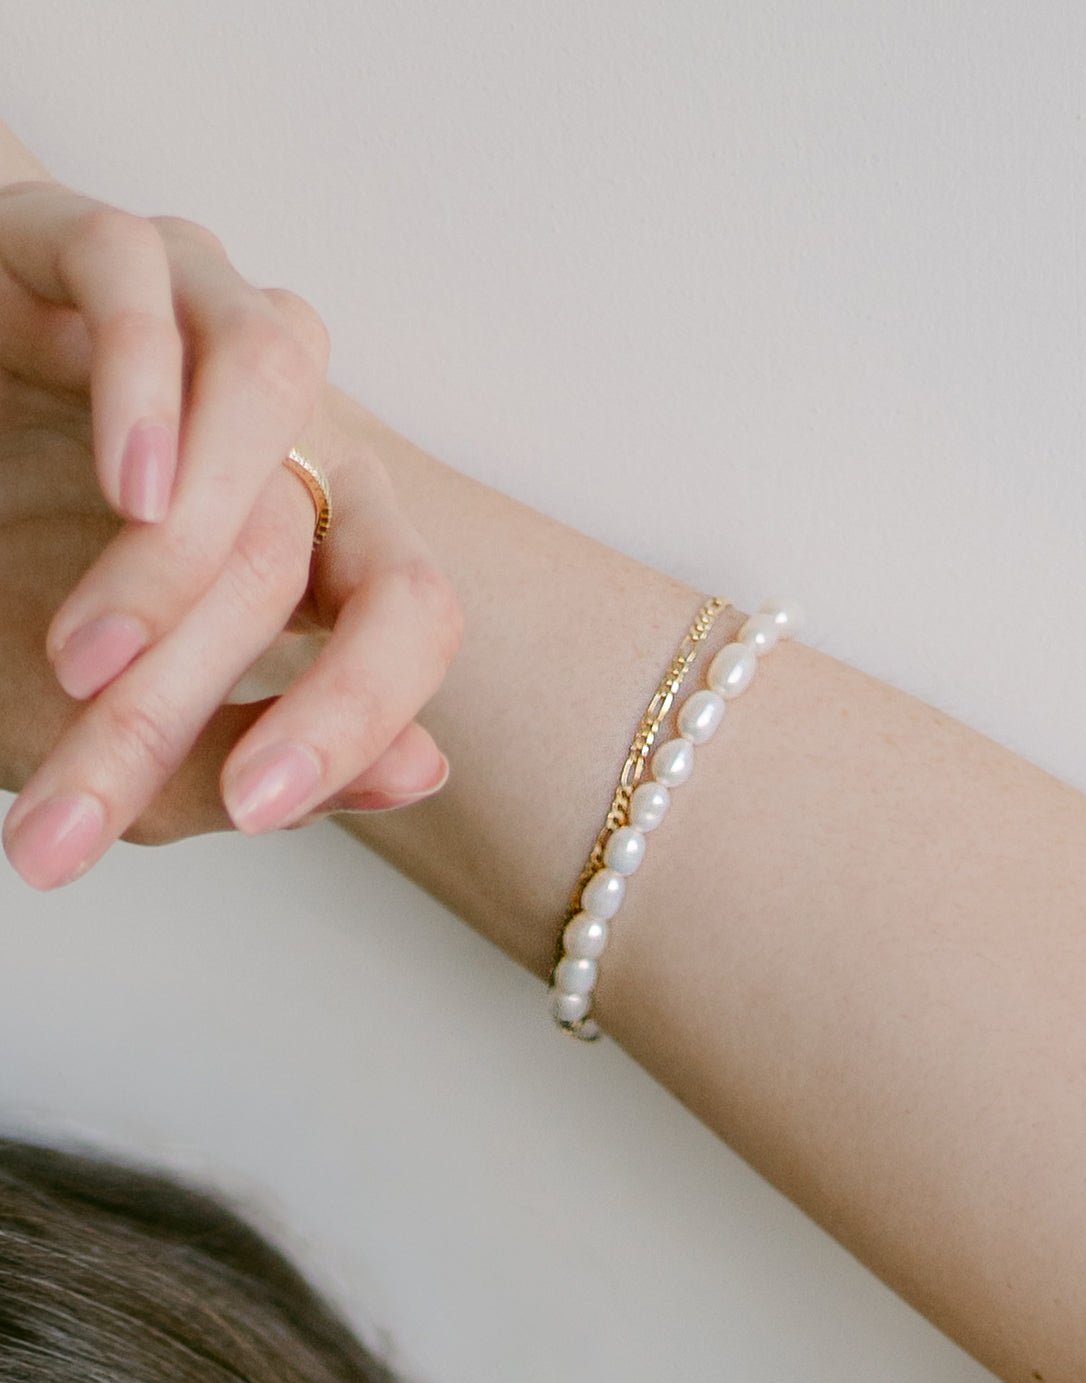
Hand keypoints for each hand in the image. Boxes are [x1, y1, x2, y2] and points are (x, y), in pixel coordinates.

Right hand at [0, 180, 459, 888]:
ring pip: (262, 391)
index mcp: (320, 530)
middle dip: (181, 689)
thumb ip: (254, 750)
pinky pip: (145, 281)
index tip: (249, 809)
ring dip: (181, 553)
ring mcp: (204, 318)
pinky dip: (143, 386)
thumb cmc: (20, 579)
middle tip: (90, 778)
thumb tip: (420, 771)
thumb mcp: (125, 706)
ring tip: (92, 658)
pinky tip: (127, 487)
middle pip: (300, 538)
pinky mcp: (101, 243)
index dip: (356, 712)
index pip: (408, 612)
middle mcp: (287, 423)